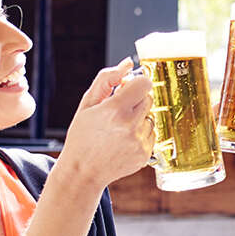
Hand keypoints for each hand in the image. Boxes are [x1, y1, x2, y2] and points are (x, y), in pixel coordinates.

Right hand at [57, 60, 153, 189]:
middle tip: (118, 111)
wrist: (82, 171)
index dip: (135, 83)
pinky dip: (141, 134)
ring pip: (151, 116)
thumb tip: (128, 64)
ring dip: (139, 118)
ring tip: (119, 129)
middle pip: (148, 98)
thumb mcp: (87, 103)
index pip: (144, 83)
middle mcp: (130, 126)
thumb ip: (107, 79)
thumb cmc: (82, 136)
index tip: (125, 89)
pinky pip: (152, 134)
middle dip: (135, 100)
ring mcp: (139, 141)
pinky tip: (124, 140)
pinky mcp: (145, 154)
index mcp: (115, 109)